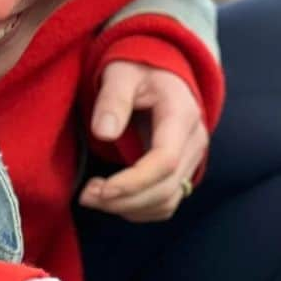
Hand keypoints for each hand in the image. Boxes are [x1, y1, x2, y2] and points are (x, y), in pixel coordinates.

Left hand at [79, 60, 208, 221]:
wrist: (158, 71)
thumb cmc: (137, 70)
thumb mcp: (120, 74)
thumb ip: (112, 99)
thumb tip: (104, 133)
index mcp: (181, 114)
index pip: (164, 161)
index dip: (132, 182)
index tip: (100, 190)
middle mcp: (194, 140)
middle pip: (166, 188)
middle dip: (123, 200)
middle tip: (86, 196)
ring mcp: (192, 158)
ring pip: (167, 201)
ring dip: (128, 208)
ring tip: (93, 197)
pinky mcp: (184, 171)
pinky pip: (166, 203)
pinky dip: (139, 210)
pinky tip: (113, 200)